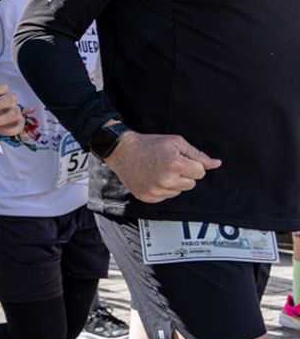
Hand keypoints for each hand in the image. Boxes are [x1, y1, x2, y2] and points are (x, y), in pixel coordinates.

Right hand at [105, 130, 220, 203]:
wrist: (122, 151)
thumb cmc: (149, 144)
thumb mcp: (176, 142)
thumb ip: (198, 154)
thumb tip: (216, 164)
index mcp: (176, 165)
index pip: (200, 172)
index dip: (192, 164)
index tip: (179, 158)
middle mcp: (167, 180)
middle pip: (191, 184)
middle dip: (184, 174)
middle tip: (168, 164)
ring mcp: (156, 190)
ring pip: (179, 191)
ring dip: (173, 182)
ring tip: (159, 171)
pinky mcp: (147, 197)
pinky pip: (165, 196)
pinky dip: (162, 189)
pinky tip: (152, 178)